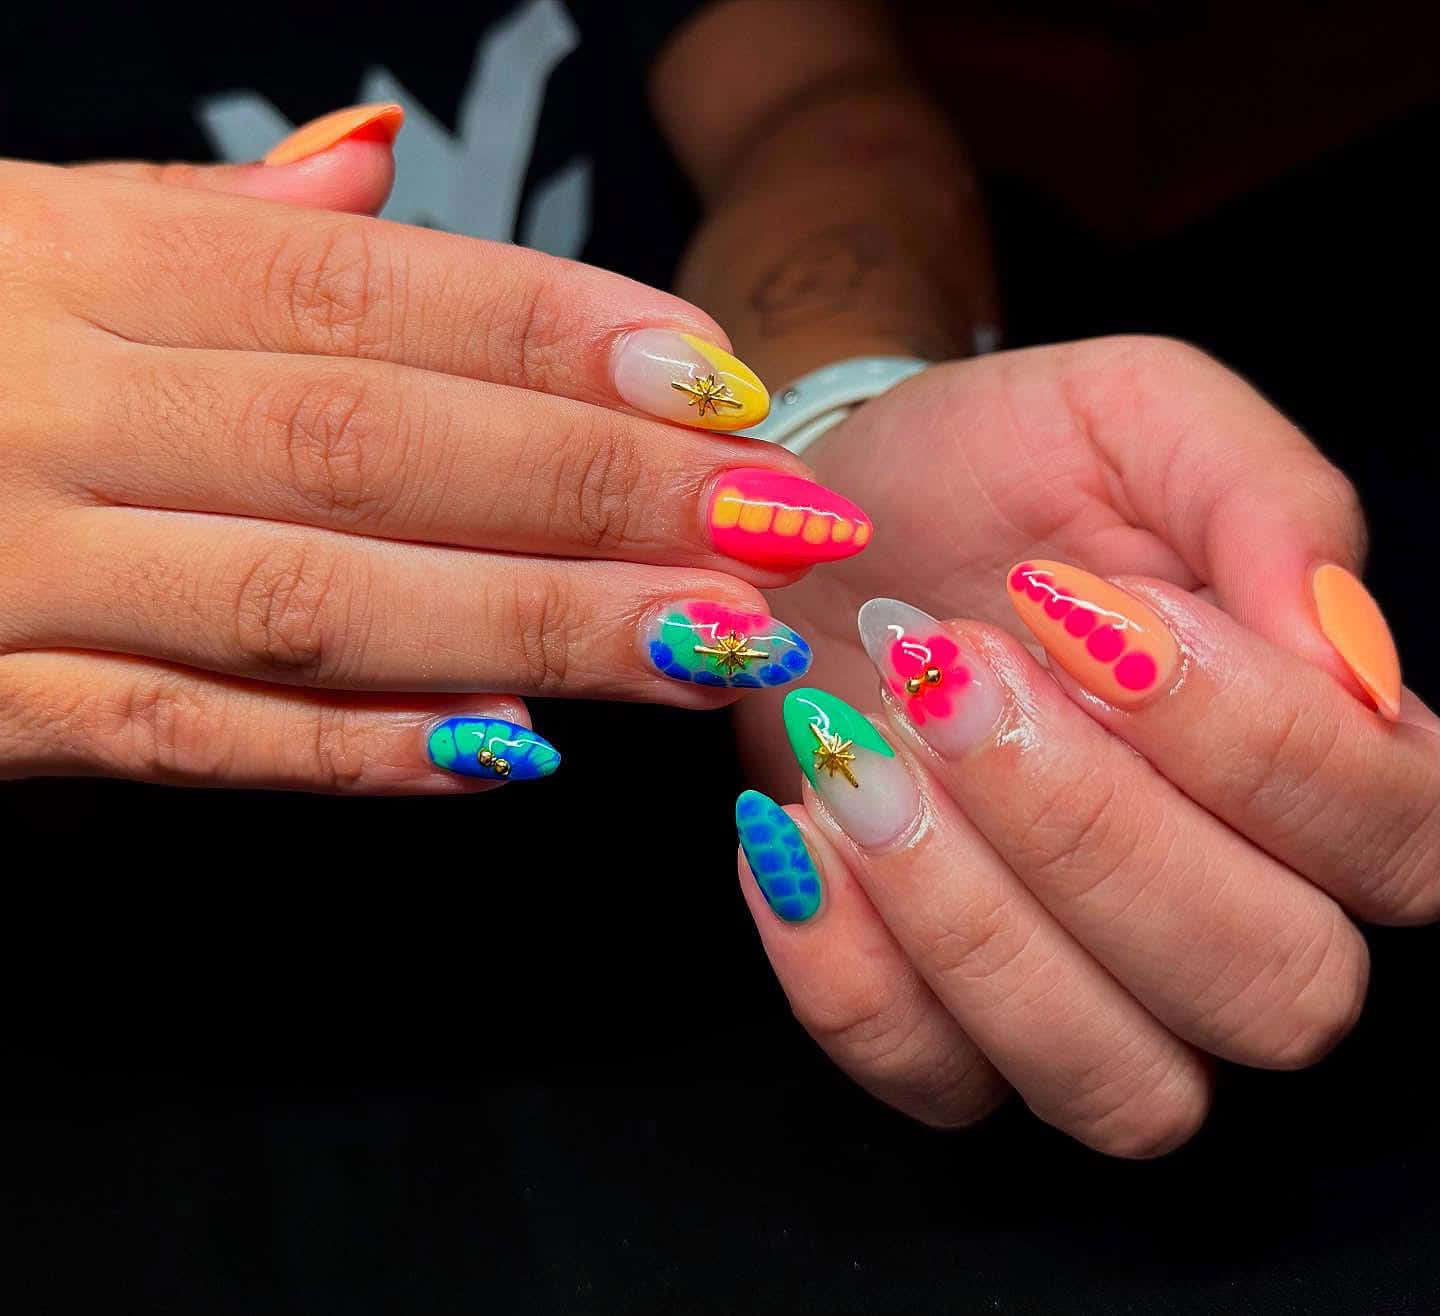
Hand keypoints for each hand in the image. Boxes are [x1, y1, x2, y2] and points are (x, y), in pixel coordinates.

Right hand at [0, 109, 870, 792]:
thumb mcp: (19, 228)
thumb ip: (204, 221)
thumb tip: (377, 157)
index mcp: (72, 254)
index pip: (368, 288)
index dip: (559, 333)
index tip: (719, 386)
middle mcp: (51, 396)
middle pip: (381, 444)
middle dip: (605, 490)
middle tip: (779, 527)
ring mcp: (9, 562)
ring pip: (316, 599)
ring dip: (535, 628)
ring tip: (705, 646)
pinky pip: (189, 739)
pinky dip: (355, 753)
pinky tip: (507, 754)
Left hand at [732, 336, 1438, 1154]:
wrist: (830, 525)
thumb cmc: (993, 470)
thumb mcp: (1134, 417)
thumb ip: (1266, 502)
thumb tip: (1348, 659)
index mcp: (1322, 762)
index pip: (1396, 837)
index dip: (1252, 743)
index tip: (1082, 612)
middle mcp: (1236, 907)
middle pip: (1274, 989)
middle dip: (1091, 830)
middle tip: (948, 673)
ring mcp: (1092, 990)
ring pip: (1118, 1083)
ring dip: (970, 917)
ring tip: (856, 750)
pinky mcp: (946, 1022)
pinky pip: (934, 1080)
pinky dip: (849, 969)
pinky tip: (801, 829)